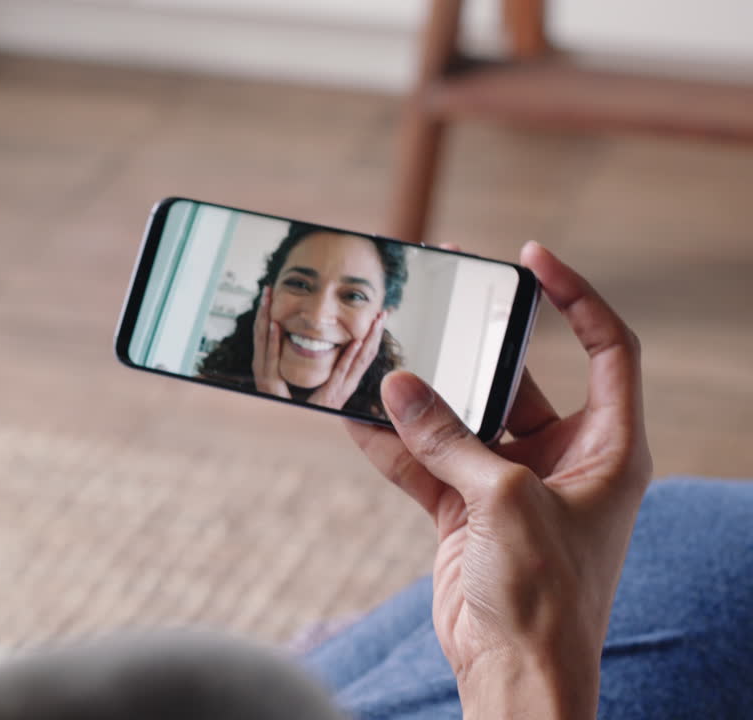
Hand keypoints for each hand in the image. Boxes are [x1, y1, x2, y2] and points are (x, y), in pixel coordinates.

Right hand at [252, 287, 290, 397]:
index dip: (267, 313)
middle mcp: (262, 367)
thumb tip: (300, 343)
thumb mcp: (295, 379)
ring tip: (267, 300)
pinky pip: (271, 358)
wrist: (289, 425)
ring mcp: (263, 374)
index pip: (266, 333)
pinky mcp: (268, 383)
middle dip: (264, 310)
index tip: (270, 294)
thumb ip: (296, 363)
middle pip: (261, 332)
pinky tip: (274, 326)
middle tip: (267, 288)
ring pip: (263, 340)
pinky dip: (272, 341)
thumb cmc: (294, 406)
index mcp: (267, 364)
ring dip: (265, 318)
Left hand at [306, 310, 387, 409]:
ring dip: (370, 339)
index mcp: (345, 381)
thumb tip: (326, 348)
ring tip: (378, 321)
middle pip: (367, 355)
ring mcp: (341, 391)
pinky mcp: (330, 396)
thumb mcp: (316, 384)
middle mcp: (347, 385)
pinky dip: (350, 356)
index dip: (373, 336)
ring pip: (360, 360)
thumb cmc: (303, 407)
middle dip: (377, 333)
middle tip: (385, 312)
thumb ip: (323, 370)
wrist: (295, 430)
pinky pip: (341, 372)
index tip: (379, 318)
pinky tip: (358, 342)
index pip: (364, 355)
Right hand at [346, 242, 651, 719]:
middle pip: (519, 377)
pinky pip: (423, 462)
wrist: (516, 671)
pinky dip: (389, 444)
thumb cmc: (549, 594)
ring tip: (379, 352)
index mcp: (607, 447)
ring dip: (420, 396)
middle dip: (476, 340)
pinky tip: (352, 417)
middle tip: (439, 292)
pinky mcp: (464, 511)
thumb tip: (397, 386)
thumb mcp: (505, 499)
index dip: (576, 298)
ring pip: (460, 419)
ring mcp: (508, 483)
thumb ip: (450, 438)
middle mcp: (562, 458)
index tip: (532, 259)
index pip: (606, 348)